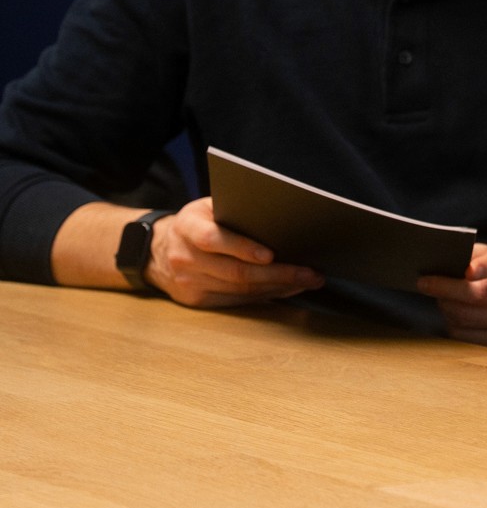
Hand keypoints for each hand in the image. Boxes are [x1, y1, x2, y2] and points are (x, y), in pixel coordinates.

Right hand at [146, 197, 323, 306]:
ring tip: (307, 281)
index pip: (214, 239)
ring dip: (279, 287)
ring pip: (240, 289)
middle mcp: (185, 257)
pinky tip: (287, 289)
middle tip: (310, 273)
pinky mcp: (196, 300)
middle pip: (235, 271)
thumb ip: (234, 210)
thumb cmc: (196, 223)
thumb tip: (279, 218)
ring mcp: (189, 282)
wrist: (156, 251)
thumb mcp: (207, 207)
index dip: (244, 248)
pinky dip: (266, 296)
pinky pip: (237, 300)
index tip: (271, 254)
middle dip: (278, 274)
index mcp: (187, 227)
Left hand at [418, 243, 486, 347]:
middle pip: (480, 295)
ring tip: (440, 296)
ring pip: (468, 316)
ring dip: (446, 305)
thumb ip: (475, 254)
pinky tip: (452, 312)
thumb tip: (441, 262)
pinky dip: (452, 322)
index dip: (486, 267)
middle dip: (447, 289)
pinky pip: (467, 335)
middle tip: (424, 282)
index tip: (467, 270)